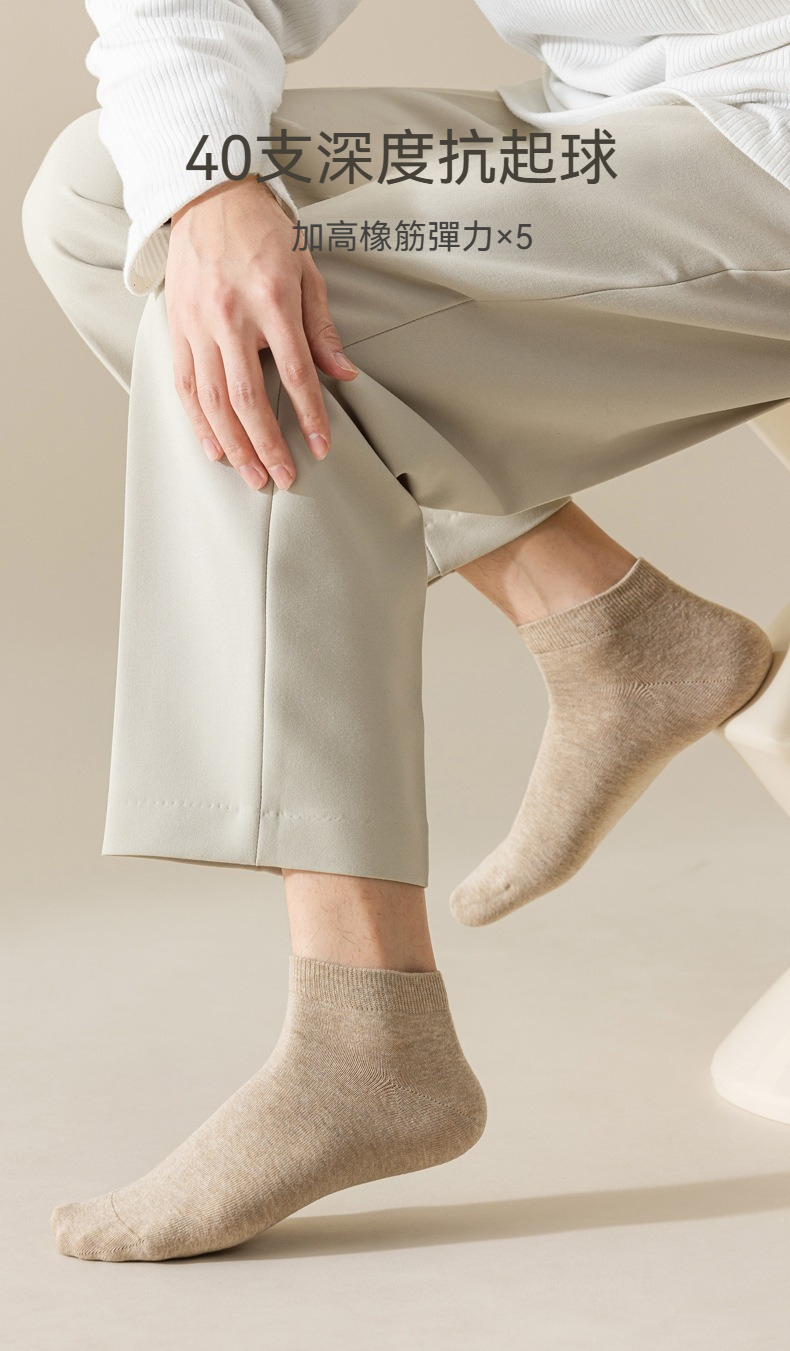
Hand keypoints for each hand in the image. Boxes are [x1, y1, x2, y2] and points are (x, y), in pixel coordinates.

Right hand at [165, 176, 358, 490]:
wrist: (208, 194)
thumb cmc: (265, 233)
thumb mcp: (306, 270)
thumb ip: (321, 327)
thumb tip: (344, 375)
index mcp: (272, 300)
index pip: (295, 373)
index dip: (310, 417)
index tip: (322, 448)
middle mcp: (231, 316)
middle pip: (249, 399)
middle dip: (268, 446)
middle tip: (284, 478)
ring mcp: (198, 325)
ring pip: (213, 400)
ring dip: (234, 445)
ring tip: (252, 476)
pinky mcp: (176, 327)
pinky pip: (185, 385)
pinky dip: (199, 422)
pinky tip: (215, 449)